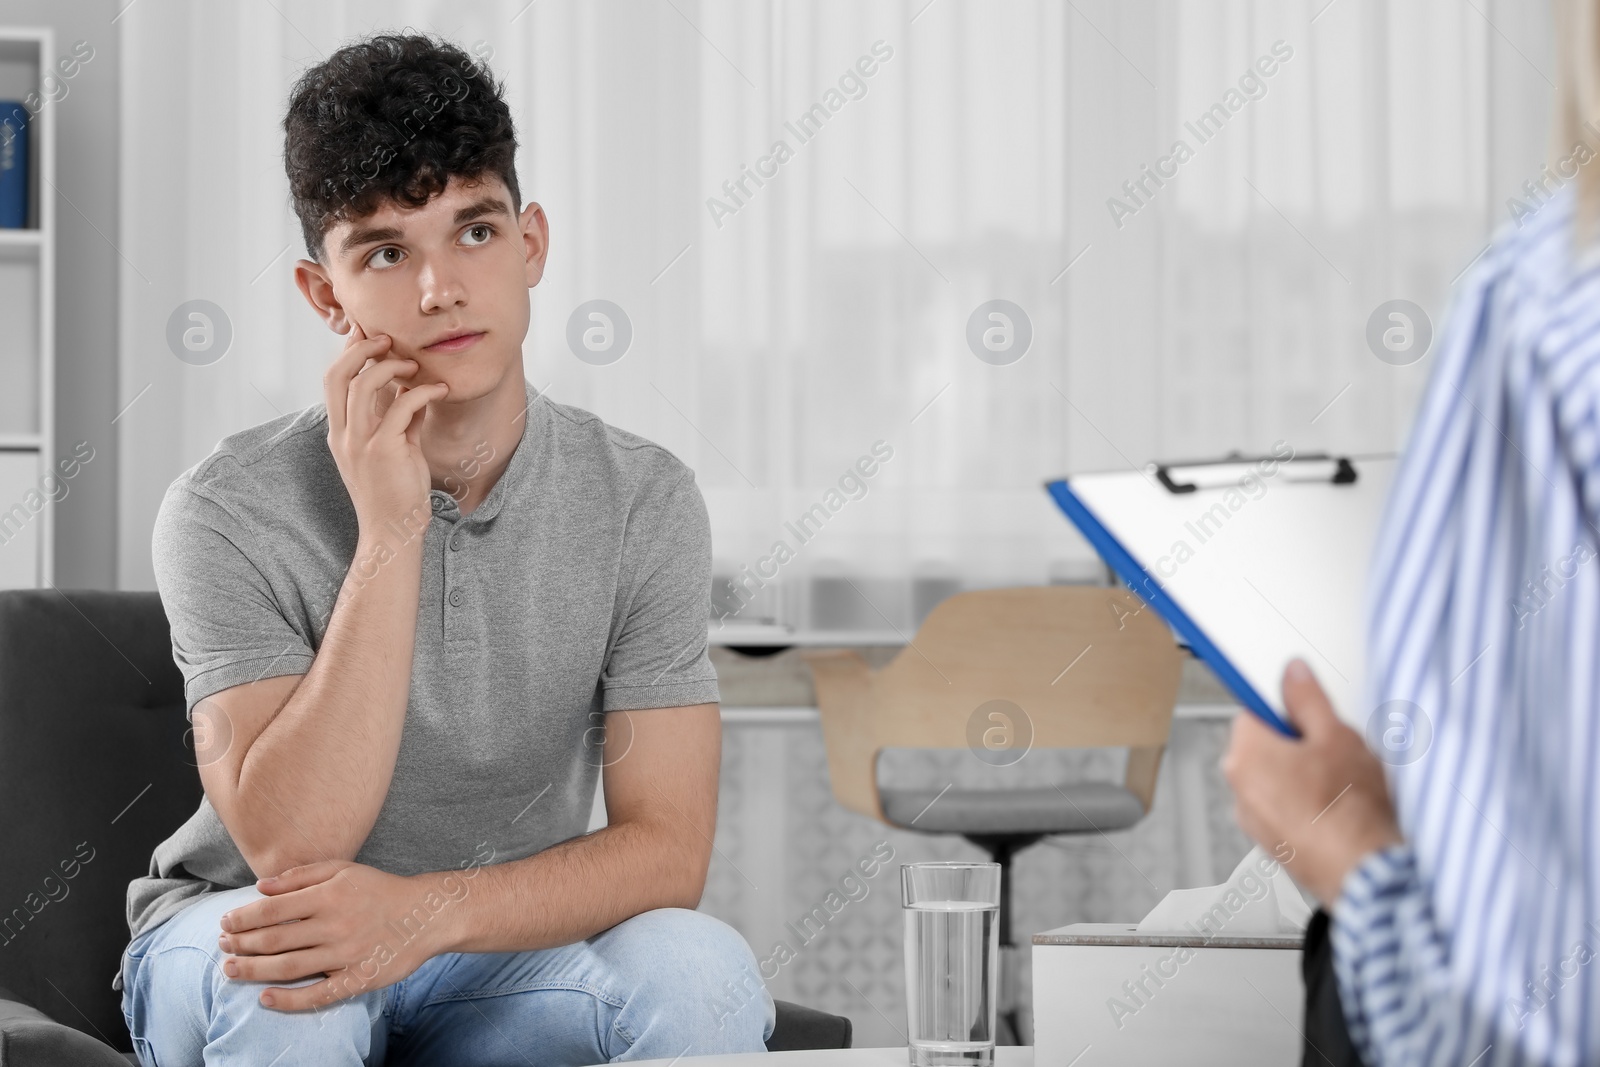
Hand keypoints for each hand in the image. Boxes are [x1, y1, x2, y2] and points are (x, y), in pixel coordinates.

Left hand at [216, 860, 457, 1010]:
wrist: (426, 914)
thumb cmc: (379, 889)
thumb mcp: (343, 869)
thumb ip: (301, 876)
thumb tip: (261, 887)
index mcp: (330, 895)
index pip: (274, 909)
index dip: (244, 917)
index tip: (226, 923)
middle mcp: (335, 924)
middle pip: (276, 939)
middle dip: (242, 944)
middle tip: (222, 947)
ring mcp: (346, 954)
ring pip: (290, 966)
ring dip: (255, 970)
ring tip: (230, 970)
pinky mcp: (359, 978)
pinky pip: (320, 994)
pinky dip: (291, 1000)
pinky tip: (267, 999)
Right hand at [322, 321, 447, 533]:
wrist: (393, 532)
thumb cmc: (396, 493)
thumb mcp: (395, 449)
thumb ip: (400, 420)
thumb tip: (413, 393)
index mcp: (340, 433)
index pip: (332, 381)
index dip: (349, 353)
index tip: (372, 336)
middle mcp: (343, 435)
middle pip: (336, 375)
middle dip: (360, 349)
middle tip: (388, 340)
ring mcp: (360, 443)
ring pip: (362, 385)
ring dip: (391, 367)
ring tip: (414, 367)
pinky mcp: (383, 451)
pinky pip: (399, 408)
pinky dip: (421, 392)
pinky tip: (439, 390)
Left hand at [1222, 659, 1402, 906]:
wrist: (1364, 871)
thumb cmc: (1349, 810)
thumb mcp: (1336, 735)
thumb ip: (1308, 698)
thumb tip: (1293, 674)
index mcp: (1246, 754)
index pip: (1252, 710)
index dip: (1284, 708)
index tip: (1304, 710)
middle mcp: (1239, 787)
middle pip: (1264, 745)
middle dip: (1296, 743)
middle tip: (1332, 751)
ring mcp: (1253, 819)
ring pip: (1275, 779)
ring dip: (1300, 775)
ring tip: (1339, 785)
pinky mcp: (1271, 842)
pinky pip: (1282, 809)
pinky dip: (1303, 805)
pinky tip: (1335, 809)